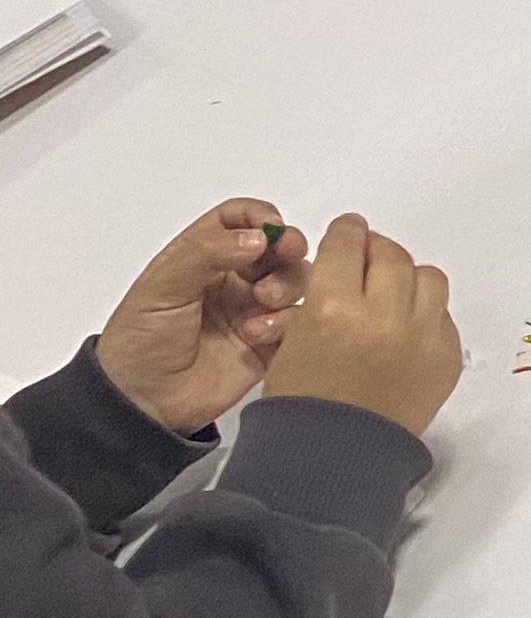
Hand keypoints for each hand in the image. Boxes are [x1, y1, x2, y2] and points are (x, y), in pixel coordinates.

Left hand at [94, 201, 308, 435]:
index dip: (258, 215)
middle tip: (289, 254)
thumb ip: (205, 254)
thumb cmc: (142, 338)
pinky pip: (300, 321)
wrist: (143, 402)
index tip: (271, 226)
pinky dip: (289, 321)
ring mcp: (255, 310)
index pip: (238, 218)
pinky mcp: (272, 343)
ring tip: (263, 303)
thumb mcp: (161, 287)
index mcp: (202, 257)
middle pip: (278, 245)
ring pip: (296, 279)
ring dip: (287, 283)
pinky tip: (259, 335)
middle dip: (288, 246)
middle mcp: (233, 278)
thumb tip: (260, 238)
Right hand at [261, 212, 459, 436]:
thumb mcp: (292, 340)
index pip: (348, 243)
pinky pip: (444, 317)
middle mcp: (385, 317)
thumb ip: (321, 296)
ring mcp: (423, 337)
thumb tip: (343, 264)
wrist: (337, 456)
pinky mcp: (448, 357)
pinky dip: (425, 315)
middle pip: (391, 255)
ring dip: (408, 279)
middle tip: (367, 259)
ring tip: (391, 293)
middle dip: (376, 251)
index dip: (347, 233)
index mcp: (335, 309)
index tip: (349, 232)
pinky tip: (405, 330)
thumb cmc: (303, 402)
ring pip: (428, 278)